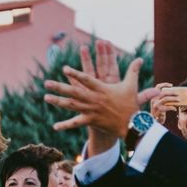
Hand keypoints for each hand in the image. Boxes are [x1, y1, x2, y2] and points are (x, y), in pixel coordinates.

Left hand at [45, 40, 159, 140]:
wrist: (132, 124)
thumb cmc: (130, 104)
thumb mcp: (132, 86)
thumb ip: (133, 71)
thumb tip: (140, 59)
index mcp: (102, 89)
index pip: (86, 79)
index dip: (75, 74)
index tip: (64, 69)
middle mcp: (94, 99)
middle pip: (74, 92)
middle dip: (59, 87)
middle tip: (46, 83)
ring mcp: (91, 110)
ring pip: (71, 105)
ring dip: (58, 101)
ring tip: (46, 98)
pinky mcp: (90, 121)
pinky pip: (76, 123)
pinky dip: (65, 125)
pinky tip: (55, 126)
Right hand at [150, 82, 175, 123]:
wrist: (153, 120)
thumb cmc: (158, 111)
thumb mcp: (159, 103)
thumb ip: (163, 98)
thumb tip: (174, 94)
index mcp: (153, 96)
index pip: (157, 87)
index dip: (164, 84)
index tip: (171, 85)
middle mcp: (153, 99)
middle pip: (163, 92)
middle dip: (172, 92)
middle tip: (178, 94)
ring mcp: (155, 104)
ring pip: (166, 99)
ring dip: (173, 98)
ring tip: (178, 100)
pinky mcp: (158, 110)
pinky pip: (167, 107)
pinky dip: (172, 107)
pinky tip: (175, 109)